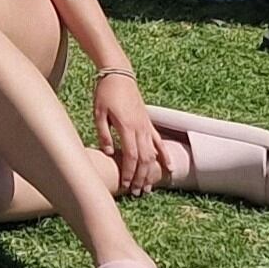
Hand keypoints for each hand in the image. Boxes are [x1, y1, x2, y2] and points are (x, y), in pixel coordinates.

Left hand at [91, 68, 165, 193]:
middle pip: (143, 159)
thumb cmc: (105, 93)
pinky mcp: (148, 123)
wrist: (118, 74)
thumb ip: (104, 134)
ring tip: (148, 187)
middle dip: (140, 178)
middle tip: (137, 193)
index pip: (130, 156)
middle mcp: (140, 128)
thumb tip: (108, 153)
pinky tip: (171, 169)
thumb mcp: (98, 113)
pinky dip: (166, 156)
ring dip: (151, 172)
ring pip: (153, 154)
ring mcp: (146, 126)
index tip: (126, 185)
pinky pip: (160, 142)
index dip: (129, 173)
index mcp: (126, 127)